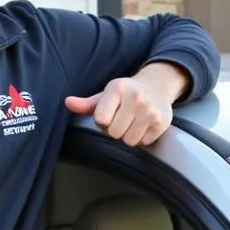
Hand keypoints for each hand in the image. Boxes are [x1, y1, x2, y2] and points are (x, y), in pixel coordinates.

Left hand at [64, 62, 187, 146]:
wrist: (157, 87)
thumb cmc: (125, 94)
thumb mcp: (105, 95)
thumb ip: (86, 104)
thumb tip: (67, 103)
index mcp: (118, 88)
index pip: (101, 119)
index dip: (102, 121)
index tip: (108, 115)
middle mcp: (136, 98)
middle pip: (114, 133)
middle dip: (115, 130)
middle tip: (121, 119)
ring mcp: (150, 110)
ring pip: (129, 140)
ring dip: (128, 136)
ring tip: (131, 123)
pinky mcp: (161, 122)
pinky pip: (143, 142)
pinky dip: (141, 138)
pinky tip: (142, 126)